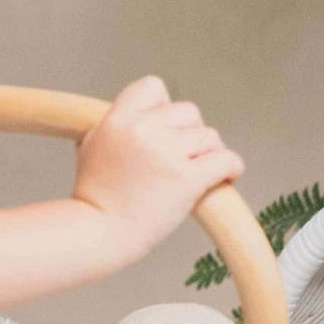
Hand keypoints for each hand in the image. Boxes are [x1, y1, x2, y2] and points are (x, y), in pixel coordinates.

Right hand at [73, 77, 243, 260]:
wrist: (99, 235)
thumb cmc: (93, 199)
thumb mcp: (91, 147)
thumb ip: (113, 126)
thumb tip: (127, 118)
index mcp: (120, 118)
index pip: (155, 87)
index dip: (164, 106)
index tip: (164, 129)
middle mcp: (145, 129)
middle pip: (188, 112)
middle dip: (190, 134)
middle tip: (185, 158)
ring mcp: (168, 153)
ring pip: (208, 136)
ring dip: (210, 153)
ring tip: (203, 172)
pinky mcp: (187, 179)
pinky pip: (225, 160)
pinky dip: (232, 166)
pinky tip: (229, 176)